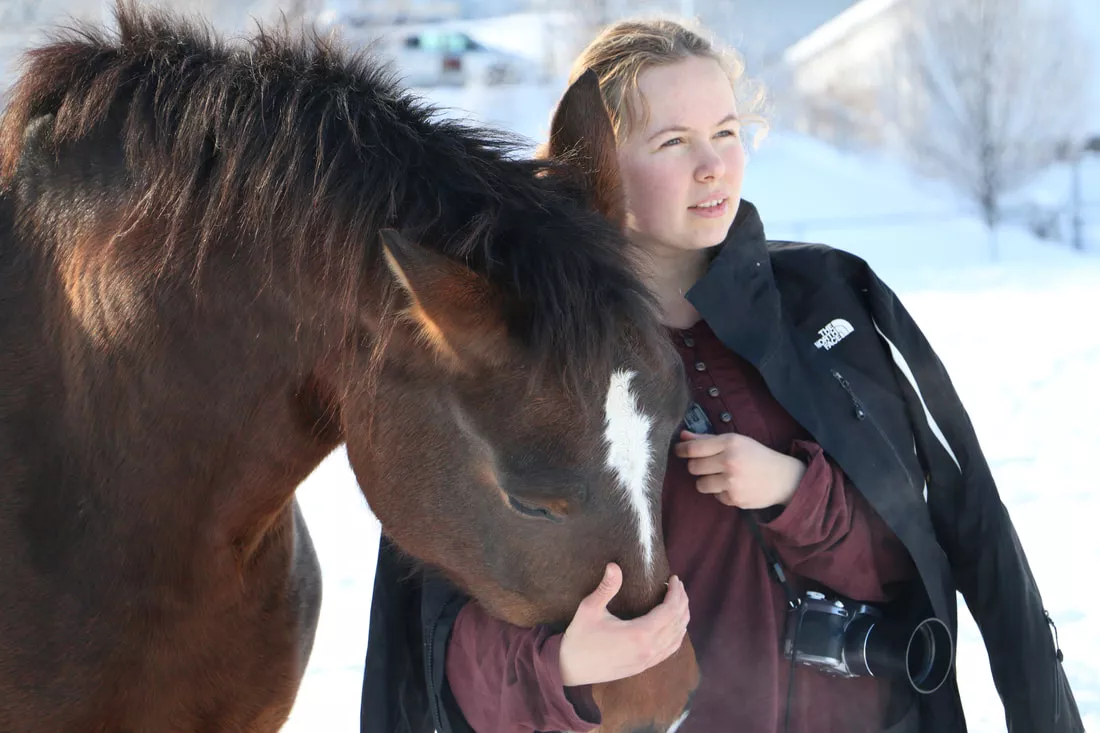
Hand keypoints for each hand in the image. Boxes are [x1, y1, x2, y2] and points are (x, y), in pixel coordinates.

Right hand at [559, 563, 689, 686]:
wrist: (570, 668)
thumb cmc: (579, 637)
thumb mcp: (589, 609)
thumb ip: (606, 588)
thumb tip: (614, 565)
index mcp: (639, 634)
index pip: (669, 611)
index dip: (675, 593)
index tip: (674, 578)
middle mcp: (648, 649)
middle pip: (677, 623)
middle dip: (682, 602)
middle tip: (678, 585)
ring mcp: (647, 660)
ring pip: (677, 638)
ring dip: (682, 618)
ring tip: (680, 601)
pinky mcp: (643, 667)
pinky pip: (669, 650)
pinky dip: (678, 635)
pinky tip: (676, 627)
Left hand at [674, 430, 805, 508]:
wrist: (783, 478)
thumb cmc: (757, 456)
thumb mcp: (735, 441)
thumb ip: (707, 439)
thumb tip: (683, 436)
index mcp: (730, 443)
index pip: (693, 448)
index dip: (681, 449)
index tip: (678, 450)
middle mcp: (729, 462)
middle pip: (693, 467)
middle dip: (696, 466)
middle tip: (707, 465)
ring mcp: (732, 482)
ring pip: (700, 484)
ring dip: (706, 481)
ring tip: (720, 476)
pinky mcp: (735, 499)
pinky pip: (715, 496)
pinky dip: (721, 492)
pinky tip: (734, 486)